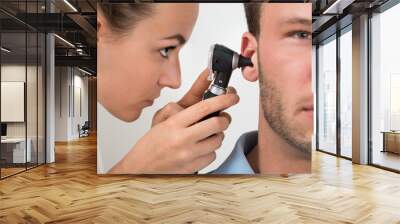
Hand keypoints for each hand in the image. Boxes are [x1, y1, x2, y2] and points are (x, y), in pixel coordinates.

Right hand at [109, 69, 239, 173]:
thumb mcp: (161, 120)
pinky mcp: (193, 167)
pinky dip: (210, 151)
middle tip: (223, 118)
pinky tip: (200, 149)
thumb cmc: (151, 144)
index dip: (223, 100)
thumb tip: (201, 106)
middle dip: (225, 119)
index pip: (204, 107)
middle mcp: (182, 139)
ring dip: (217, 136)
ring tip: (207, 135)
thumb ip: (179, 110)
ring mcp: (189, 155)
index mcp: (174, 124)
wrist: (141, 168)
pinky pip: (212, 156)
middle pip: (217, 124)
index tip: (232, 97)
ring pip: (218, 141)